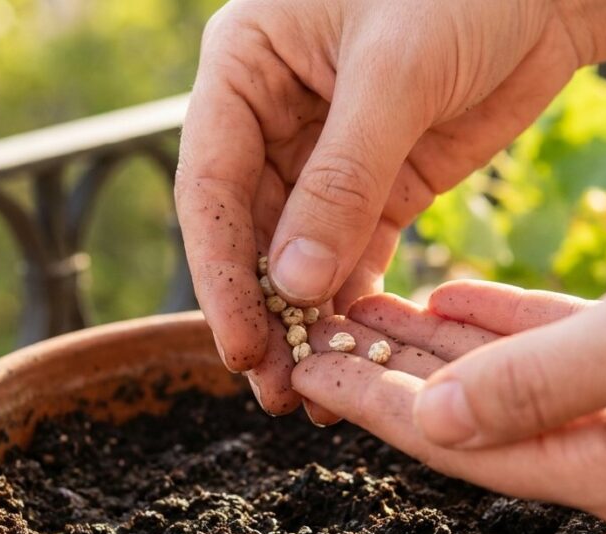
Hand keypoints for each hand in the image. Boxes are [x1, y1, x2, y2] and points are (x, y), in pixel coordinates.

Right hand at [175, 0, 585, 412]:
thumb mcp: (395, 75)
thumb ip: (343, 179)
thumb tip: (296, 286)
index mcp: (245, 69)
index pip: (210, 184)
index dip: (221, 272)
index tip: (240, 346)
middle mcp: (272, 118)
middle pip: (248, 232)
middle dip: (262, 312)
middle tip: (275, 390)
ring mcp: (327, 158)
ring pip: (298, 255)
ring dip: (304, 322)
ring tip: (312, 393)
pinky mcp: (383, 185)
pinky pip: (354, 256)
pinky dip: (352, 305)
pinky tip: (355, 355)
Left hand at [294, 191, 605, 533]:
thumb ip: (541, 382)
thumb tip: (437, 420)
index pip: (463, 445)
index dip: (377, 407)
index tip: (309, 371)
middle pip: (475, 421)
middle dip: (391, 380)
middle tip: (317, 339)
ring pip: (511, 385)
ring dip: (437, 351)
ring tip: (364, 314)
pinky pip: (561, 358)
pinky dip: (504, 329)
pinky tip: (450, 301)